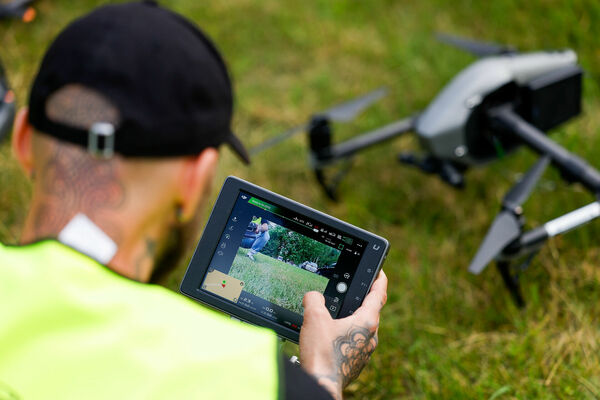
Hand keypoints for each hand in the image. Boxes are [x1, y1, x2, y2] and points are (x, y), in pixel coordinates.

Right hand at [299, 270, 387, 399]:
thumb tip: (313, 297)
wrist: (321, 385)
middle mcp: (370, 337)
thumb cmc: (322, 354)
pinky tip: (330, 337)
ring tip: (335, 316)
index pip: (378, 294)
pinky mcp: (355, 363)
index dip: (379, 280)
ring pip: (361, 329)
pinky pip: (354, 343)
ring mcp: (364, 352)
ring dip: (352, 320)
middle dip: (361, 301)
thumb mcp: (314, 317)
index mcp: (367, 321)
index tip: (380, 272)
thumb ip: (314, 300)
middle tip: (352, 292)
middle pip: (370, 312)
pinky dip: (345, 336)